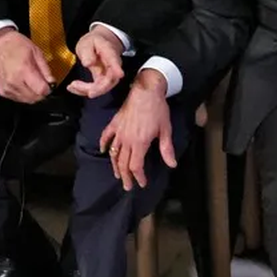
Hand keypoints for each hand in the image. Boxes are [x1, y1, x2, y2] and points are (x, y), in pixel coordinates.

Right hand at [0, 27, 55, 103]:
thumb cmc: (16, 45)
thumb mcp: (36, 52)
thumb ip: (45, 69)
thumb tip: (52, 82)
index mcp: (23, 70)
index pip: (41, 90)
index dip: (48, 89)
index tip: (49, 84)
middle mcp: (14, 82)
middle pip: (35, 98)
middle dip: (41, 93)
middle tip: (42, 83)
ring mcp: (7, 88)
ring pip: (27, 101)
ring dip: (33, 94)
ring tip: (31, 81)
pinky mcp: (2, 91)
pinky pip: (18, 99)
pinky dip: (24, 94)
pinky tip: (23, 84)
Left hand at [67, 27, 125, 97]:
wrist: (98, 43)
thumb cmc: (93, 42)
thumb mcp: (87, 43)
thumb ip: (87, 52)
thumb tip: (88, 63)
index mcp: (110, 52)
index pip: (115, 60)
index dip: (117, 68)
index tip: (119, 75)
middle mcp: (112, 65)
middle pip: (110, 80)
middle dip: (97, 88)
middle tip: (77, 86)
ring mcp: (108, 74)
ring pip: (102, 87)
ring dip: (86, 90)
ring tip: (73, 85)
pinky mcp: (102, 80)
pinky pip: (95, 88)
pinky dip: (83, 90)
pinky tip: (72, 87)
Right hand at [99, 70, 174, 190]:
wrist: (146, 90)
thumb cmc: (158, 109)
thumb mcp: (165, 129)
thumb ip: (166, 148)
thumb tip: (172, 164)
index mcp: (140, 143)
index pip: (136, 166)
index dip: (138, 177)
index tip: (142, 183)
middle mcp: (127, 139)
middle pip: (123, 163)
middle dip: (126, 177)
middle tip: (127, 186)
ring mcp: (119, 131)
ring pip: (114, 153)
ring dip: (115, 166)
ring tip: (118, 175)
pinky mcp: (115, 123)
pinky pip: (106, 136)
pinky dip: (104, 145)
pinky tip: (104, 151)